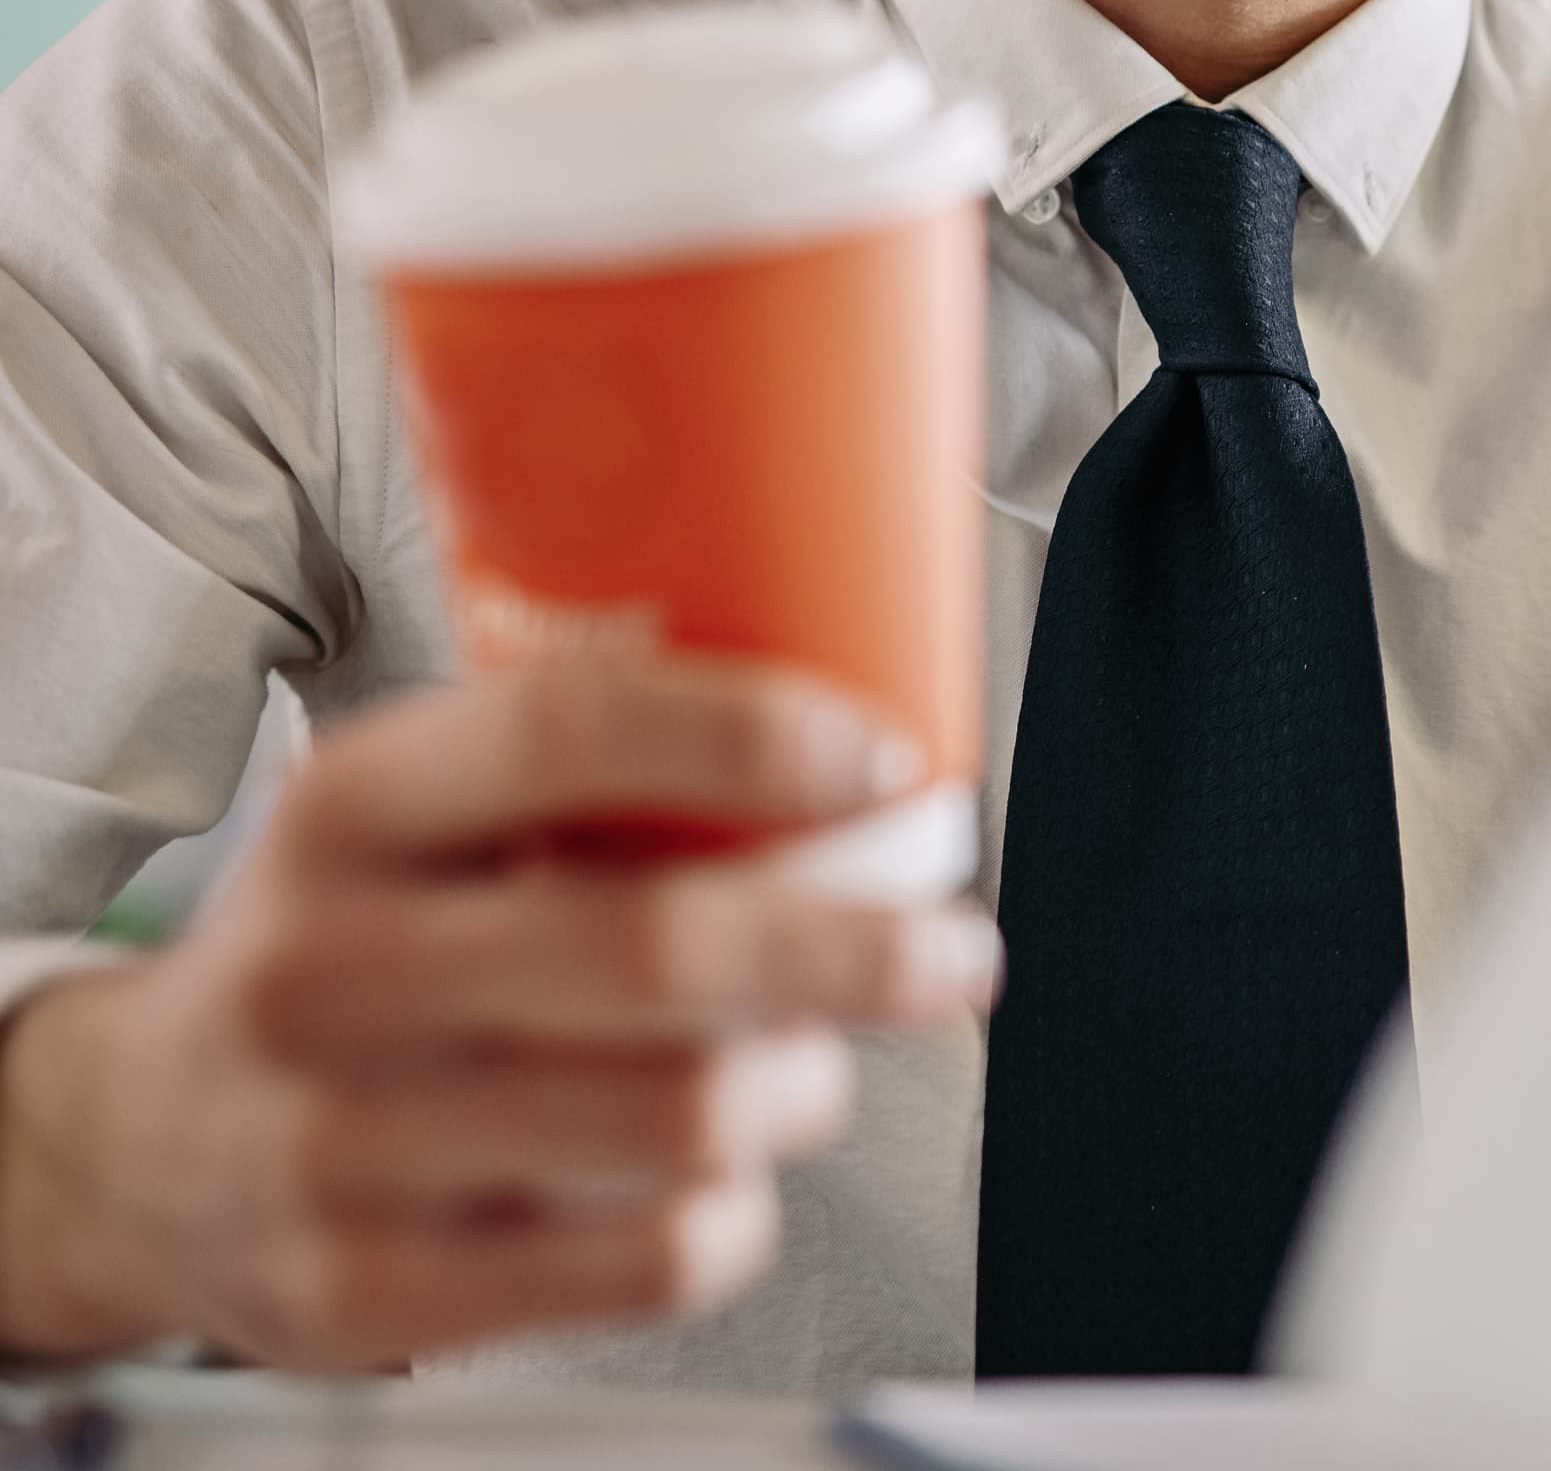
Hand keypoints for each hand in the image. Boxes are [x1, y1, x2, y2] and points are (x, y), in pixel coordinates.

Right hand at [0, 662, 998, 1367]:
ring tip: (810, 1067)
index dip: (755, 737)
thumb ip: (586, 780)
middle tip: (948, 948)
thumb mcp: (407, 819)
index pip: (569, 731)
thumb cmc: (340, 952)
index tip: (883, 760)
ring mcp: (342, 1141)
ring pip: (681, 1113)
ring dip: (804, 1086)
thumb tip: (857, 754)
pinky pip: (647, 1256)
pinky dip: (734, 1216)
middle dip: (857, 947)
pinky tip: (721, 1180)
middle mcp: (333, 969)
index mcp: (352, 812)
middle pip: (660, 946)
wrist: (129, 1144)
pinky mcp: (372, 1291)